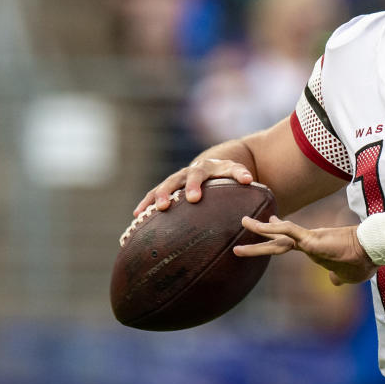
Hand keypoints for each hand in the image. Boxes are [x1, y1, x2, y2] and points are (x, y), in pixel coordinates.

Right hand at [132, 157, 255, 216]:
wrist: (212, 166)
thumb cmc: (225, 173)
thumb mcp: (234, 171)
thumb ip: (240, 173)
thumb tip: (248, 180)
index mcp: (202, 168)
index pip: (198, 175)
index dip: (194, 185)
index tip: (193, 198)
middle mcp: (185, 173)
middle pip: (173, 181)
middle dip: (167, 193)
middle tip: (164, 206)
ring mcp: (175, 181)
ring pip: (160, 188)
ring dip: (152, 200)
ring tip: (142, 214)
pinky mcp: (167, 189)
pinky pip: (153, 196)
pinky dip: (145, 204)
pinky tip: (136, 217)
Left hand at [236, 216, 374, 285]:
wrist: (372, 252)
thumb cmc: (362, 263)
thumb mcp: (346, 275)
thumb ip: (336, 277)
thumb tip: (333, 281)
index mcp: (316, 248)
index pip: (292, 240)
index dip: (278, 233)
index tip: (269, 224)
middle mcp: (310, 242)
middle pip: (279, 239)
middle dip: (260, 236)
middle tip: (244, 224)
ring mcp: (310, 240)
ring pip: (279, 234)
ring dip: (259, 230)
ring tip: (243, 222)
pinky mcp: (312, 239)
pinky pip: (288, 233)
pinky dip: (272, 229)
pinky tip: (259, 226)